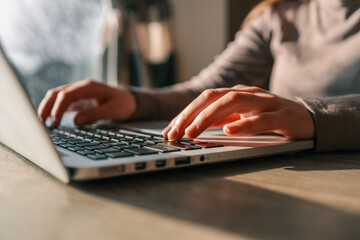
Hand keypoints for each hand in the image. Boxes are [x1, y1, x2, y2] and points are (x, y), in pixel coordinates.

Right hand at [37, 79, 135, 127]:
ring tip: (42, 123)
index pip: (67, 94)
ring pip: (56, 96)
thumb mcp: (113, 110)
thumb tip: (76, 121)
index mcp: (89, 86)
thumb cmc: (123, 104)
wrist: (129, 100)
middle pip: (57, 93)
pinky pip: (61, 102)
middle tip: (41, 123)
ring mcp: (78, 92)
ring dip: (48, 108)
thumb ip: (95, 115)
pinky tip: (50, 120)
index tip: (54, 122)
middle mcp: (81, 87)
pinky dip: (54, 110)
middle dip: (46, 107)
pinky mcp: (77, 99)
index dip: (58, 108)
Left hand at [162, 85, 314, 139]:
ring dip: (209, 117)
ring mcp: (265, 102)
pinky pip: (261, 119)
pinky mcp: (282, 115)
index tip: (169, 131)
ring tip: (193, 132)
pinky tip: (229, 131)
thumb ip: (220, 118)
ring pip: (233, 103)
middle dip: (190, 115)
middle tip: (175, 133)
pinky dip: (244, 124)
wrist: (305, 118)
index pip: (204, 99)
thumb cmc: (268, 118)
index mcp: (235, 94)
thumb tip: (193, 127)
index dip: (184, 114)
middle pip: (213, 97)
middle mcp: (247, 94)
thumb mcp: (240, 117)